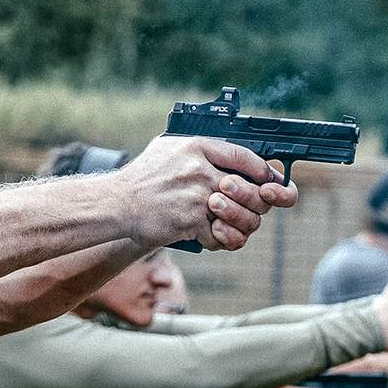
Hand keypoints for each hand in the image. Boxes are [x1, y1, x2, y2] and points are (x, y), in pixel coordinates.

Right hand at [120, 136, 297, 250]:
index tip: (268, 180)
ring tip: (232, 224)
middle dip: (257, 203)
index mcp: (197, 147)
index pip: (246, 156)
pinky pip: (222, 236)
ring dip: (242, 225)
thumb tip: (234, 156)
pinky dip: (221, 240)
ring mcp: (197, 197)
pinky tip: (213, 235)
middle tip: (252, 208)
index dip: (264, 172)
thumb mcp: (170, 147)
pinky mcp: (191, 222)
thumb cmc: (144, 177)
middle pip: (252, 190)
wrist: (118, 204)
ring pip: (243, 216)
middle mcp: (200, 170)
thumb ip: (201, 148)